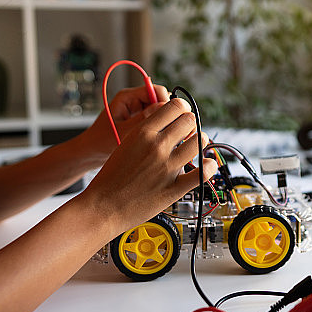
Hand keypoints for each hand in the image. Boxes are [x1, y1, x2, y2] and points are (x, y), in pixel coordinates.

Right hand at [80, 98, 217, 234]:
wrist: (102, 206)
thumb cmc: (111, 177)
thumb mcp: (125, 143)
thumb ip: (147, 132)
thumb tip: (168, 123)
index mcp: (143, 132)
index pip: (175, 106)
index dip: (182, 108)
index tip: (182, 114)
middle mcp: (157, 147)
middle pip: (189, 121)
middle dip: (191, 124)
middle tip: (189, 130)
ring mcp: (167, 168)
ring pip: (199, 141)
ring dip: (201, 141)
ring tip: (196, 145)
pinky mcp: (174, 188)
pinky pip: (202, 173)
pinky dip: (209, 167)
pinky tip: (208, 164)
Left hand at [85, 83, 170, 156]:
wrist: (91, 153)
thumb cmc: (100, 142)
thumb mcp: (122, 132)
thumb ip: (143, 120)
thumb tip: (164, 109)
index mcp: (127, 97)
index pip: (156, 90)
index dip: (167, 103)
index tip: (172, 120)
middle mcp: (134, 101)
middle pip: (161, 99)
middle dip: (168, 113)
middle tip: (173, 131)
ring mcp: (138, 110)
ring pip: (162, 111)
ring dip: (166, 122)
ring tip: (167, 137)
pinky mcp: (140, 120)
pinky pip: (157, 120)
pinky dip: (162, 128)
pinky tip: (162, 140)